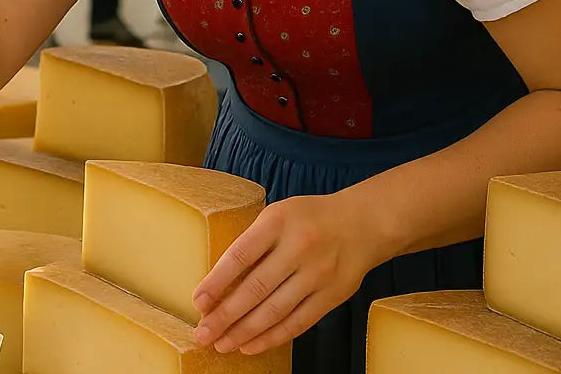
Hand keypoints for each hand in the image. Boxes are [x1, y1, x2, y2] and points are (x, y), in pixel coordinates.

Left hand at [193, 192, 383, 355]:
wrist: (363, 223)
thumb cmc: (308, 219)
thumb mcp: (277, 214)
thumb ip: (253, 242)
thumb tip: (218, 283)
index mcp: (278, 221)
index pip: (240, 255)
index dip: (217, 282)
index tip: (198, 302)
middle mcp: (298, 247)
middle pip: (255, 288)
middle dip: (225, 316)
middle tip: (203, 333)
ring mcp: (318, 274)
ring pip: (275, 311)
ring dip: (244, 332)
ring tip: (222, 344)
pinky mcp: (332, 296)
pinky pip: (297, 322)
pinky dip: (272, 337)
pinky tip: (250, 345)